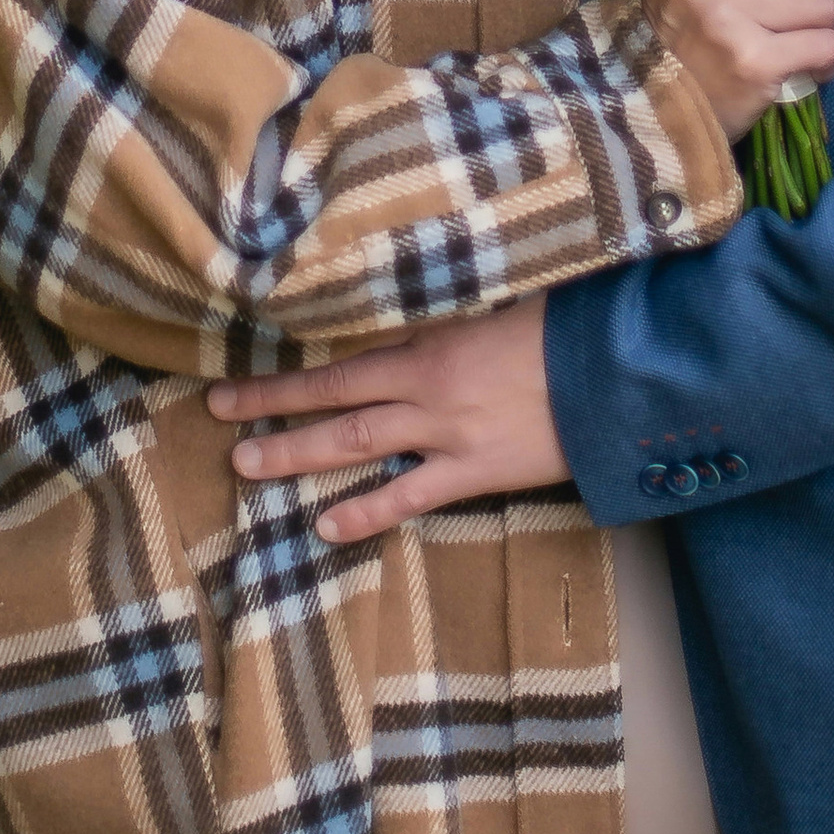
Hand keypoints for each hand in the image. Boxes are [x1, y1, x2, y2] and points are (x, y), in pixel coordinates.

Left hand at [205, 301, 562, 544]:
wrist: (613, 372)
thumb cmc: (560, 327)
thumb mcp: (497, 308)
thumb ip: (449, 319)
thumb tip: (412, 315)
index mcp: (429, 346)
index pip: (339, 367)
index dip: (283, 380)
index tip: (235, 384)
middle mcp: (425, 391)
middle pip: (334, 405)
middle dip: (274, 415)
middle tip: (220, 424)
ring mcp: (447, 436)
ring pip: (358, 448)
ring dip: (300, 457)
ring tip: (248, 467)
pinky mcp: (476, 472)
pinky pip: (411, 497)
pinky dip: (367, 511)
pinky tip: (327, 526)